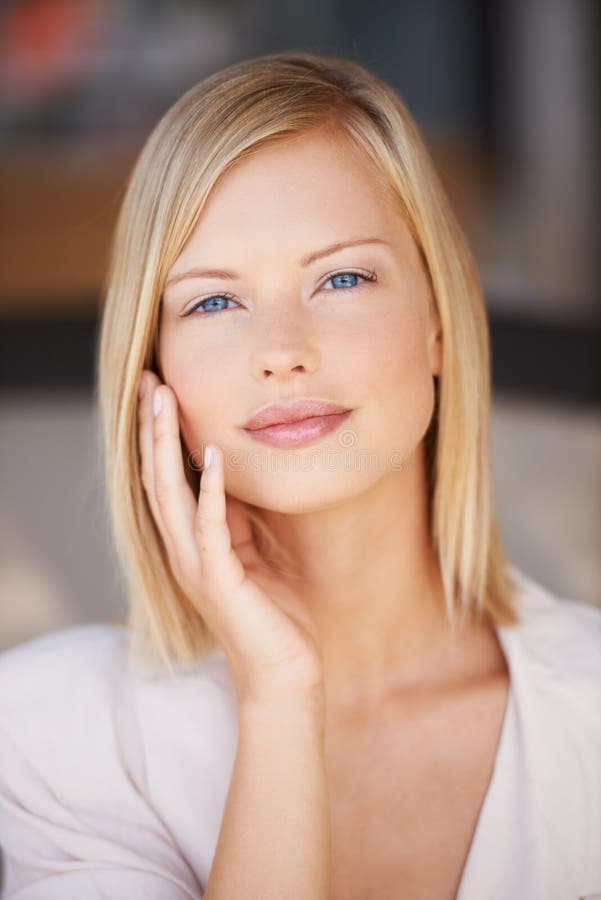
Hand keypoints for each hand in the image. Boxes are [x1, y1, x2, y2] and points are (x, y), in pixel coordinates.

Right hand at [137, 370, 323, 704]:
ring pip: (170, 495)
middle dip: (154, 429)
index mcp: (192, 546)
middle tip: (150, 382)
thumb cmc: (277, 617)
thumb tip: (236, 481)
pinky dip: (210, 490)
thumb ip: (240, 521)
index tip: (161, 394)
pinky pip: (211, 527)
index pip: (167, 481)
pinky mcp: (220, 581)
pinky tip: (214, 456)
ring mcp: (197, 567)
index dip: (161, 438)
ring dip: (167, 446)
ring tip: (165, 402)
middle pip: (157, 479)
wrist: (285, 677)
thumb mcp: (256, 555)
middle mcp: (184, 553)